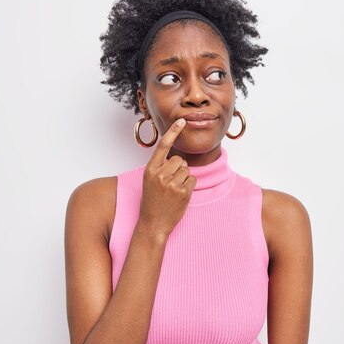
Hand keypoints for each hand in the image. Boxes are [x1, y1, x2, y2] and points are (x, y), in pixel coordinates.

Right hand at [137, 118, 195, 238]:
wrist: (153, 223)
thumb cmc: (152, 200)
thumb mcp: (150, 180)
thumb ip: (160, 167)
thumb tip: (177, 157)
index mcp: (150, 169)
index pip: (163, 146)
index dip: (173, 132)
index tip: (182, 120)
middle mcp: (160, 175)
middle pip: (180, 159)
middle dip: (179, 168)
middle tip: (170, 182)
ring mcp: (172, 183)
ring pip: (187, 169)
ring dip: (184, 177)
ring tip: (173, 190)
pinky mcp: (183, 192)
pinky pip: (192, 179)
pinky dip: (189, 185)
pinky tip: (180, 195)